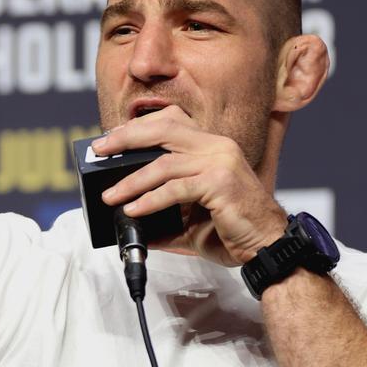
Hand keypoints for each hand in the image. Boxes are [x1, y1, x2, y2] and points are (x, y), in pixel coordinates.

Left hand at [91, 105, 287, 266]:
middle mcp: (217, 146)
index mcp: (211, 145)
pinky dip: (149, 199)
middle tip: (99, 151)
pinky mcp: (221, 183)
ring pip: (164, 163)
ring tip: (110, 195)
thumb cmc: (232, 228)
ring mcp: (220, 162)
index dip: (136, 127)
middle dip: (125, 138)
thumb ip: (162, 209)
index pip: (170, 120)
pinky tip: (133, 209)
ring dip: (131, 180)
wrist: (266, 246)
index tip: (110, 139)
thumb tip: (127, 216)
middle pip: (162, 129)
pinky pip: (175, 188)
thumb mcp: (190, 215)